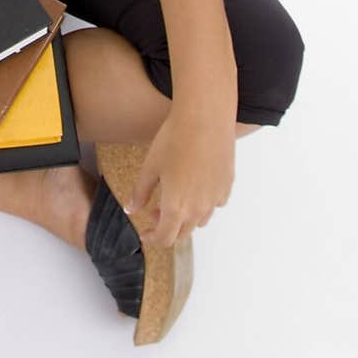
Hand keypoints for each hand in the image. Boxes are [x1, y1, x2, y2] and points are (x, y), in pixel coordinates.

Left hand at [124, 105, 235, 247]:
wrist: (205, 119)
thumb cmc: (174, 141)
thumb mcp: (150, 167)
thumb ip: (140, 193)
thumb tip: (131, 209)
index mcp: (176, 207)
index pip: (165, 238)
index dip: (152, 238)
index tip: (145, 231)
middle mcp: (199, 209)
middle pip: (183, 232)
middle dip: (166, 227)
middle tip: (154, 211)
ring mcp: (215, 198)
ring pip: (200, 220)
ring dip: (185, 217)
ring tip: (174, 196)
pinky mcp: (227, 185)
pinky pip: (214, 204)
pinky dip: (203, 203)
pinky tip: (194, 186)